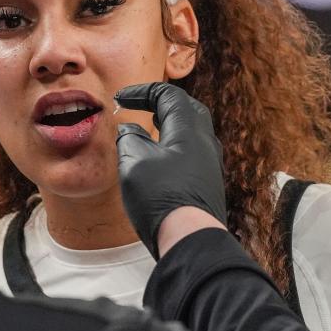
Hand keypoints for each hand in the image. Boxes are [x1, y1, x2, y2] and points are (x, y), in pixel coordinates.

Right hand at [114, 82, 227, 258]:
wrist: (190, 238)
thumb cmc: (161, 197)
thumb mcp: (133, 160)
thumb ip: (129, 138)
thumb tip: (130, 130)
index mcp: (188, 129)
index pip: (168, 95)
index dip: (142, 92)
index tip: (120, 98)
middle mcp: (205, 142)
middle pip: (187, 109)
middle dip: (162, 103)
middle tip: (141, 105)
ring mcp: (209, 164)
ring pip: (192, 132)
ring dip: (169, 124)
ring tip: (150, 127)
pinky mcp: (207, 183)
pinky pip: (192, 152)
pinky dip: (175, 145)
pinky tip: (161, 158)